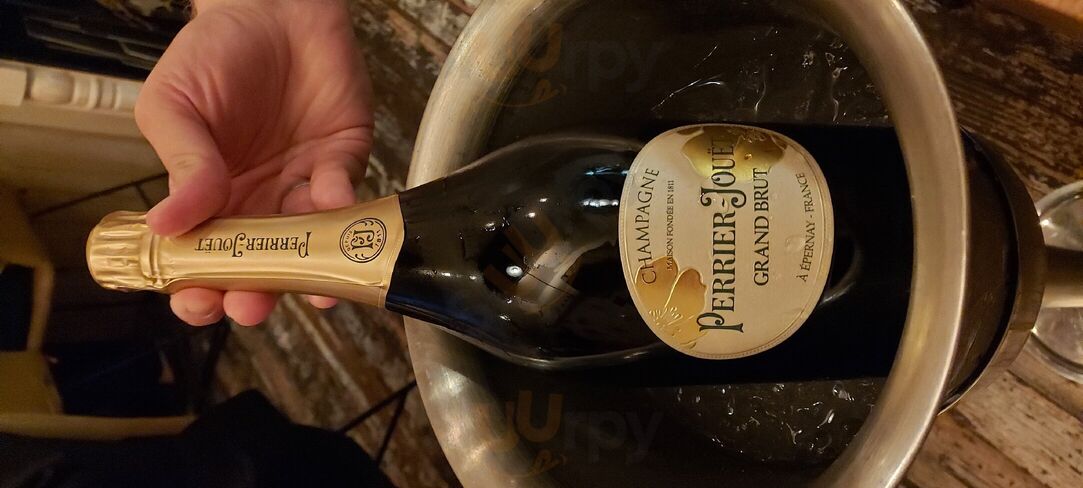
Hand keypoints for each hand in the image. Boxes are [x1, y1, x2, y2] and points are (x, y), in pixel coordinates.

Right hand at [135, 0, 372, 325]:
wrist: (272, 6)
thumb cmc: (214, 55)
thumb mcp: (175, 105)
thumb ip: (181, 163)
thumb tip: (165, 225)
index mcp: (209, 198)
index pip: (203, 258)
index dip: (199, 286)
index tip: (197, 300)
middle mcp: (258, 202)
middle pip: (258, 266)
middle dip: (255, 293)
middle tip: (250, 304)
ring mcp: (302, 187)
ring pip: (308, 244)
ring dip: (308, 269)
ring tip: (307, 287)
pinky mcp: (342, 162)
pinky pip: (343, 196)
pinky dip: (341, 207)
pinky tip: (328, 206)